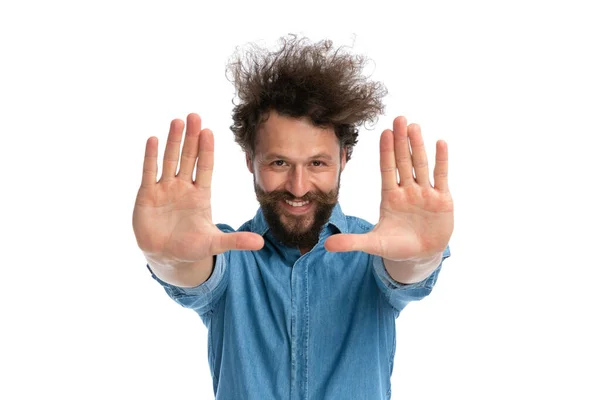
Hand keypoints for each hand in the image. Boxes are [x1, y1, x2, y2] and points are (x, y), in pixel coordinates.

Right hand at [132, 113, 263, 263]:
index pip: (205, 167)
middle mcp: (183, 187)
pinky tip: (153, 140)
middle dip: (191, 138)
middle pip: (188, 158)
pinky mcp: (147, 196)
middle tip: (194, 116)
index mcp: (200, 195)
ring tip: (177, 122)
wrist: (167, 257)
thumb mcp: (215, 244)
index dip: (206, 150)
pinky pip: (150, 173)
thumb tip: (261, 243)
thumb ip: (236, 241)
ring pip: (169, 160)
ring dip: (172, 141)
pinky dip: (151, 157)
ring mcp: (165, 190)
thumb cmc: (192, 248)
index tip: (209, 131)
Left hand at [324, 116, 453, 260]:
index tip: (384, 132)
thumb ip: (352, 242)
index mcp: (390, 197)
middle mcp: (407, 190)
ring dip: (418, 146)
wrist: (421, 255)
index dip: (386, 152)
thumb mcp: (374, 244)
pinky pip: (441, 177)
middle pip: (403, 162)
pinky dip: (441, 160)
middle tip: (399, 118)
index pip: (387, 170)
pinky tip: (440, 143)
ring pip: (421, 165)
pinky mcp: (442, 200)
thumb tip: (326, 245)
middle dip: (401, 141)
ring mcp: (424, 193)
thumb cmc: (397, 246)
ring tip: (414, 126)